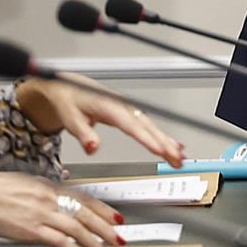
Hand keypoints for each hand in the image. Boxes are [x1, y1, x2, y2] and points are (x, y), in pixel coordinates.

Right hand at [0, 171, 121, 246]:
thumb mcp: (24, 182)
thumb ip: (43, 191)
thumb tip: (57, 196)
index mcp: (48, 186)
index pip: (84, 197)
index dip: (103, 209)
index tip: (116, 217)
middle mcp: (49, 199)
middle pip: (86, 214)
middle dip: (106, 227)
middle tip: (119, 237)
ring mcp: (42, 214)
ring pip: (78, 229)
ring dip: (95, 242)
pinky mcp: (32, 230)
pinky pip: (60, 242)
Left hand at [15, 75, 186, 165]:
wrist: (67, 86)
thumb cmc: (69, 100)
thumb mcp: (70, 118)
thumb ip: (83, 133)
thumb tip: (93, 147)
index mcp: (110, 107)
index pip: (132, 126)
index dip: (147, 139)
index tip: (160, 150)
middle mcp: (123, 107)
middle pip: (148, 127)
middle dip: (164, 143)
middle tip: (177, 160)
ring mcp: (128, 109)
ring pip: (151, 127)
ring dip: (167, 142)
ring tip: (179, 158)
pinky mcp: (129, 113)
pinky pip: (149, 126)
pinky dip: (162, 136)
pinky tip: (173, 145)